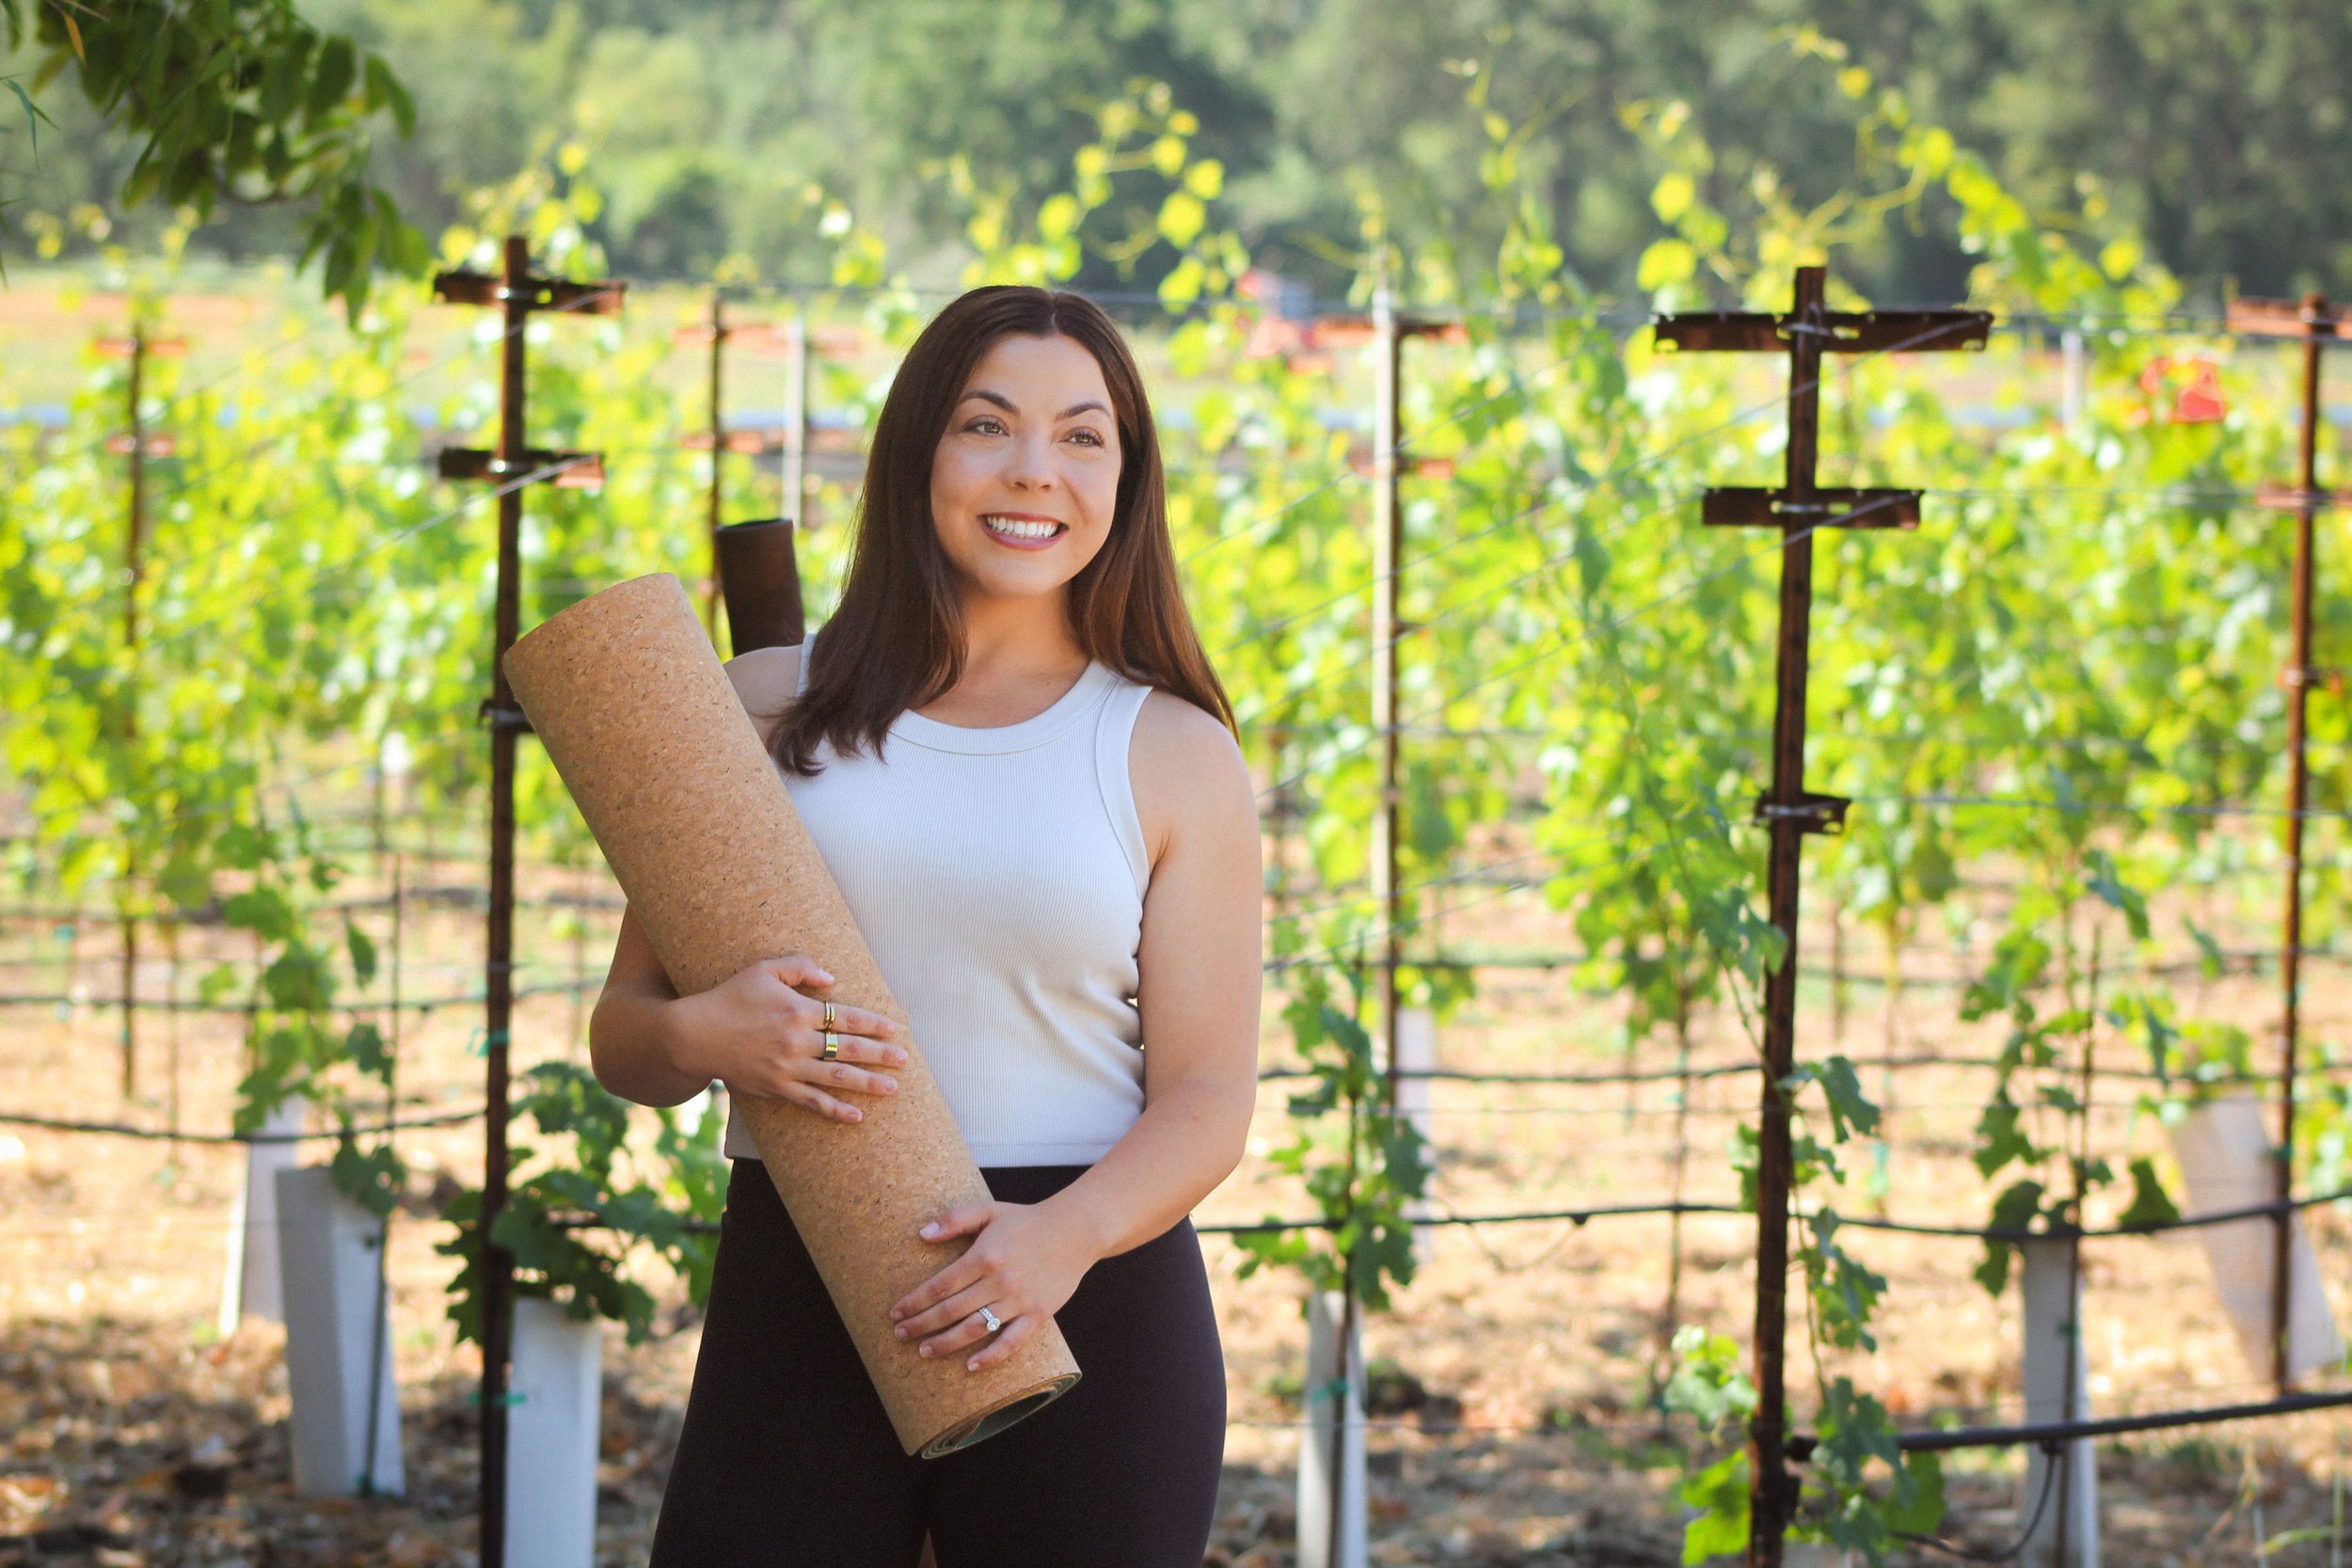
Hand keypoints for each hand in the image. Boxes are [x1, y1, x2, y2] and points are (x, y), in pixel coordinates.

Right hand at [668, 954, 905, 1122]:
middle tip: (904, 1061)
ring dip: (866, 1083)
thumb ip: (800, 966)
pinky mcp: (775, 1088)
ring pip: (835, 1077)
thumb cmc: (729, 997)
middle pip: (848, 1048)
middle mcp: (797, 1040)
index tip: (895, 1030)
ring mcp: (787, 1067)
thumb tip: (832, 979)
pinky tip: (856, 1116)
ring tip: (891, 1088)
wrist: (693, 1034)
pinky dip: (834, 1110)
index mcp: (797, 1010)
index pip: (846, 1017)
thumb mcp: (763, 969)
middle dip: (880, 1055)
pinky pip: (811, 1101)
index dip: (873, 1024)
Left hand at [889, 1200, 1096, 1370]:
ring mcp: (1019, 1300)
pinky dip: (991, 1357)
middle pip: (951, 1310)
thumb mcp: (989, 1210)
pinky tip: (971, 1366)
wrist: (1076, 1230)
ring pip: (975, 1329)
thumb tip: (921, 1234)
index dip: (915, 1302)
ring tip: (925, 1351)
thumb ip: (954, 1219)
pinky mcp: (1038, 1314)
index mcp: (984, 1255)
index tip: (896, 1313)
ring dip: (946, 1343)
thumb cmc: (1028, 1220)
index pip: (940, 1285)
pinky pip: (1012, 1342)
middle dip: (921, 1325)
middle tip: (900, 1335)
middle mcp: (999, 1280)